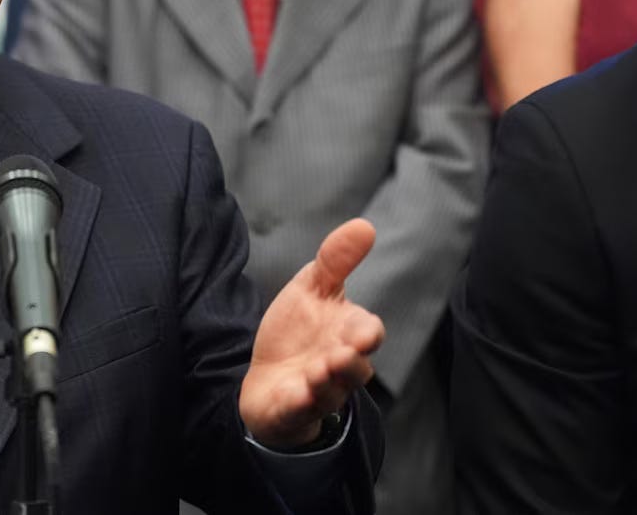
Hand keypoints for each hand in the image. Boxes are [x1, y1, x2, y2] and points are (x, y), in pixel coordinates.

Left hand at [239, 218, 384, 448]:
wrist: (269, 377)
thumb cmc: (298, 331)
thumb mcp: (312, 289)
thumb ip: (336, 261)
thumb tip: (365, 225)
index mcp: (347, 335)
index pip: (367, 334)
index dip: (367, 334)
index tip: (365, 333)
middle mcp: (339, 367)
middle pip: (356, 369)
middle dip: (350, 362)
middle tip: (340, 353)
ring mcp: (318, 392)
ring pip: (331, 392)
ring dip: (326, 382)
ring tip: (317, 370)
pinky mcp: (292, 410)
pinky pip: (299, 410)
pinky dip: (298, 403)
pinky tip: (294, 393)